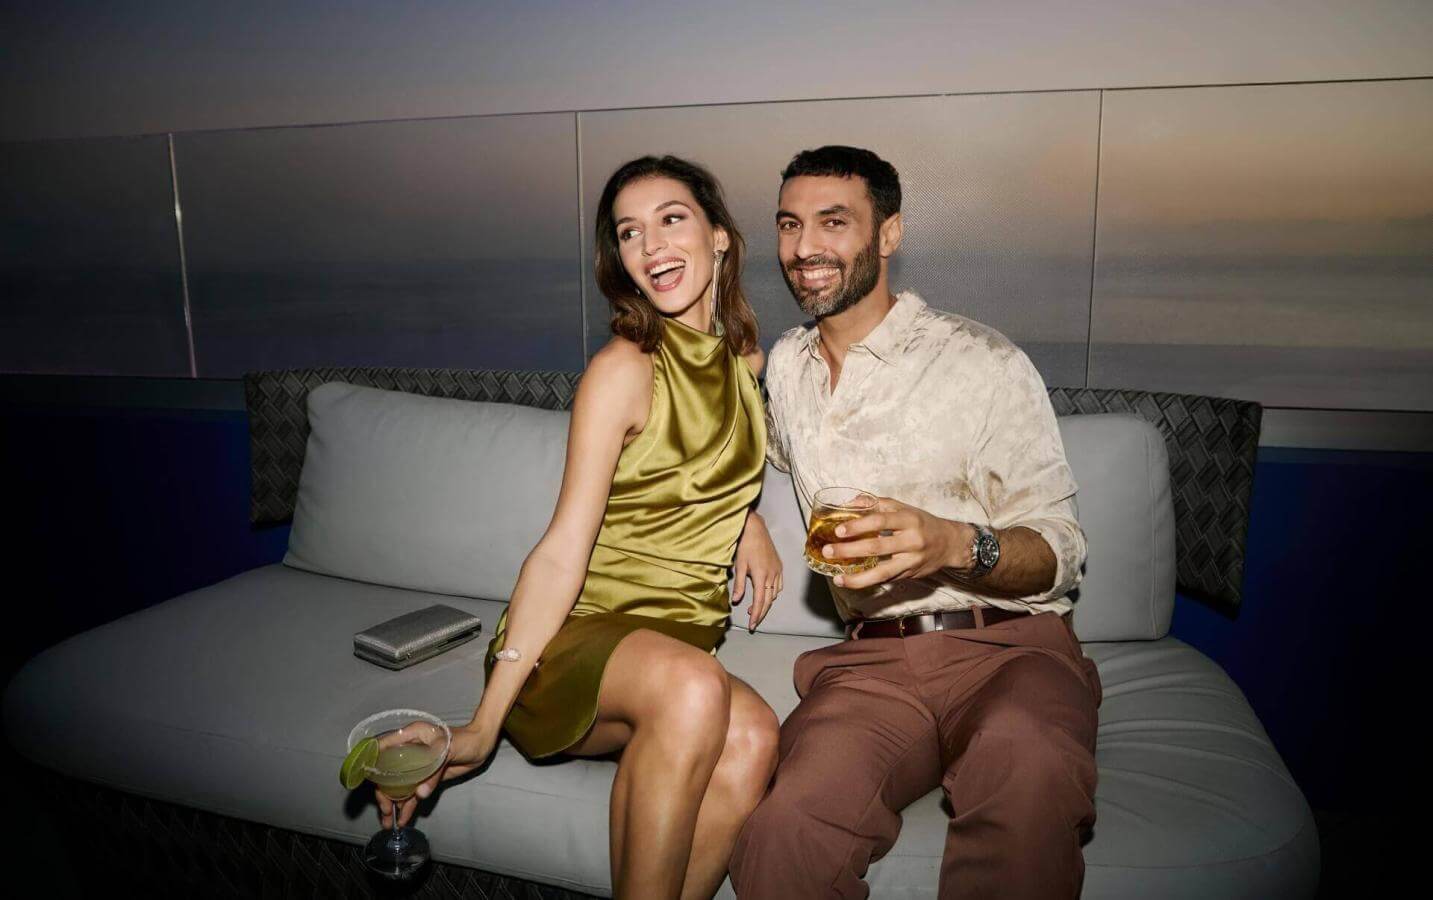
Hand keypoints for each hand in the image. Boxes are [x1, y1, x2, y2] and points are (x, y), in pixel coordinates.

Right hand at [377, 721, 496, 829]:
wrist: (481, 745)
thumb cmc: (465, 739)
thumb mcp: (448, 751)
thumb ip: (433, 773)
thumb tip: (420, 794)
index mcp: (409, 737)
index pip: (383, 750)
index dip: (372, 764)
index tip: (366, 780)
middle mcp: (408, 751)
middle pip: (388, 774)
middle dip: (384, 794)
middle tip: (385, 812)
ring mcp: (416, 766)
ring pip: (399, 787)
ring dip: (393, 805)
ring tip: (389, 823)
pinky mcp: (425, 778)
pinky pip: (412, 793)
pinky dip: (408, 805)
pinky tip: (403, 819)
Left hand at [731, 511, 782, 632]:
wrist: (755, 529)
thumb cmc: (745, 545)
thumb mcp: (739, 565)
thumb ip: (739, 584)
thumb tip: (736, 600)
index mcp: (761, 576)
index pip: (759, 601)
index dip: (756, 615)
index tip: (752, 625)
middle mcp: (772, 575)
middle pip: (768, 600)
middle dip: (761, 613)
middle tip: (754, 623)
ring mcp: (777, 570)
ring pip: (774, 594)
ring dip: (766, 603)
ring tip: (755, 609)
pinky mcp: (779, 566)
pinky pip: (778, 585)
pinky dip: (773, 593)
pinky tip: (766, 595)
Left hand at [824, 498, 974, 589]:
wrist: (950, 544)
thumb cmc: (922, 523)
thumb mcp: (904, 508)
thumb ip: (877, 504)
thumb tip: (850, 502)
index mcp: (908, 520)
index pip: (880, 521)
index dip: (859, 526)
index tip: (839, 530)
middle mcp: (911, 541)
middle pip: (877, 547)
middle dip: (850, 551)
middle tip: (828, 551)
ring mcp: (911, 561)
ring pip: (882, 573)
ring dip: (857, 578)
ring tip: (838, 579)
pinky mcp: (909, 575)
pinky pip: (885, 580)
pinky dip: (867, 581)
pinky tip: (851, 581)